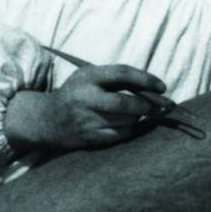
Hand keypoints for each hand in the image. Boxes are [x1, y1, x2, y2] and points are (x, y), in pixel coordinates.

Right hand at [5, 63, 171, 153]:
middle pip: (125, 103)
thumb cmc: (77, 94)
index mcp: (87, 77)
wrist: (48, 121)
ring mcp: (86, 120)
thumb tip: (154, 88)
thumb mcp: (90, 77)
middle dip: (148, 106)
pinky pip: (121, 135)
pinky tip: (131, 125)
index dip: (146, 79)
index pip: (122, 73)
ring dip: (139, 117)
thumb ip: (116, 78)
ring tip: (140, 113)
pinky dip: (132, 130)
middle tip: (162, 106)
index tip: (162, 87)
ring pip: (127, 121)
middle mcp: (85, 98)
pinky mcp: (89, 138)